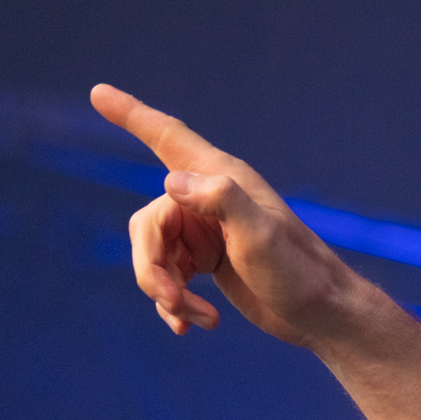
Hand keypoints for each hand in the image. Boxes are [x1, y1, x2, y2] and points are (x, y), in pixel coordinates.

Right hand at [89, 84, 381, 346]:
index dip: (131, 114)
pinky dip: (173, 304)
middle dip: (150, 267)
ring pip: (152, 256)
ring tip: (197, 320)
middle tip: (172, 299)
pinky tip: (189, 327)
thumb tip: (170, 181)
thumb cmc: (298, 272)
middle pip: (146, 225)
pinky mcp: (207, 262)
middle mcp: (209, 200)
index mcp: (221, 179)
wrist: (323, 316)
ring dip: (166, 293)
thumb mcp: (262, 235)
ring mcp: (205, 232)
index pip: (168, 138)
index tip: (98, 91)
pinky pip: (167, 278)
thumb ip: (221, 201)